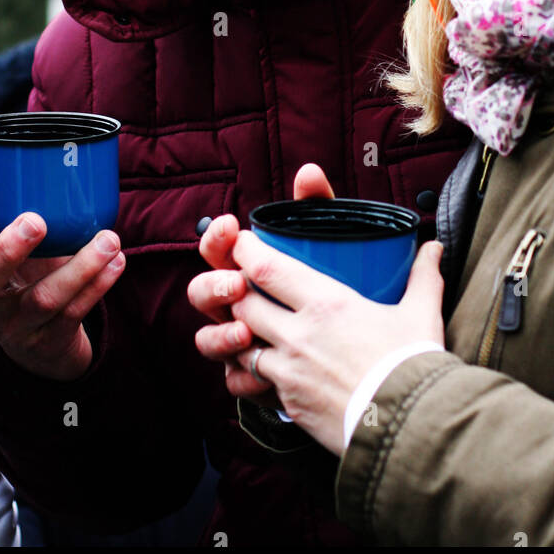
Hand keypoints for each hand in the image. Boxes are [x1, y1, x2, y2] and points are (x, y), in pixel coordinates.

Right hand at [0, 191, 125, 380]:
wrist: (43, 346)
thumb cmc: (27, 278)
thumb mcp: (13, 251)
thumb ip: (20, 215)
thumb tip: (58, 158)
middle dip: (7, 250)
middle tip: (35, 221)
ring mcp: (16, 324)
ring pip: (43, 298)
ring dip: (80, 267)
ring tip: (109, 239)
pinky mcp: (48, 340)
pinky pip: (75, 312)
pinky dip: (99, 284)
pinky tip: (117, 261)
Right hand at [188, 163, 334, 405]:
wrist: (351, 349)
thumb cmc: (326, 287)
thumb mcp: (323, 245)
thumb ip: (315, 208)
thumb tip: (309, 172)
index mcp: (245, 268)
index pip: (218, 248)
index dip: (216, 237)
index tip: (230, 227)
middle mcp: (234, 304)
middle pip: (202, 293)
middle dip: (214, 286)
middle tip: (238, 283)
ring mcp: (238, 342)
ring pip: (207, 340)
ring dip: (220, 336)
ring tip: (245, 333)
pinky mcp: (253, 378)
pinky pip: (234, 381)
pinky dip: (244, 378)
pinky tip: (265, 377)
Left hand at [213, 232, 445, 455]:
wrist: (408, 429)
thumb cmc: (413, 366)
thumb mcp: (421, 314)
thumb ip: (423, 276)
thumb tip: (434, 248)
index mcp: (326, 304)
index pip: (267, 268)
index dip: (247, 252)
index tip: (244, 242)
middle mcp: (298, 335)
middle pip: (243, 304)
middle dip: (236, 291)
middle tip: (241, 281)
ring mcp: (289, 372)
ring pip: (242, 344)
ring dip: (242, 332)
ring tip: (251, 324)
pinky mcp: (289, 403)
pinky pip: (256, 381)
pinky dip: (255, 369)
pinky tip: (269, 364)